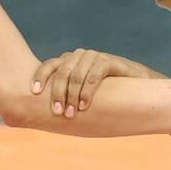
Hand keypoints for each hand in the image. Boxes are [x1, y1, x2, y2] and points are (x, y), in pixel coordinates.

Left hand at [31, 49, 155, 118]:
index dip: (40, 77)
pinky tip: (84, 105)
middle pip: (62, 72)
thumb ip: (65, 95)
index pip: (49, 65)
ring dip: (72, 95)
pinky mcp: (110, 61)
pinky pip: (95, 74)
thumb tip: (38, 114)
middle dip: (58, 93)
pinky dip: (88, 91)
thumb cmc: (105, 92)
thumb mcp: (81, 93)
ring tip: (71, 113)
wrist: (136, 86)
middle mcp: (80, 56)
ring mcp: (95, 57)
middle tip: (58, 112)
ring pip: (77, 75)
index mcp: (69, 61)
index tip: (34, 92)